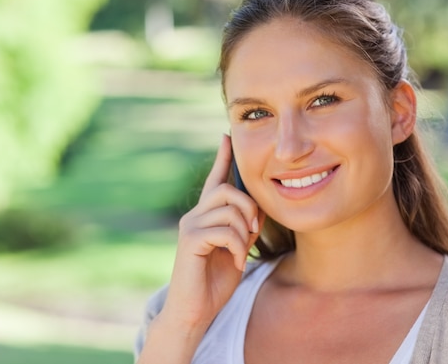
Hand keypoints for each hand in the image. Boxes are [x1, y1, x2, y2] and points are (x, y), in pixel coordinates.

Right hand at [161, 134, 263, 330]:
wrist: (194, 310)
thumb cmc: (215, 281)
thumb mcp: (237, 249)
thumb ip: (244, 227)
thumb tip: (257, 209)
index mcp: (206, 216)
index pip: (215, 180)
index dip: (221, 158)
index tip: (226, 136)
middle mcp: (194, 216)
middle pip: (227, 190)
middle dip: (249, 208)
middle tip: (254, 232)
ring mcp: (190, 227)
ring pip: (228, 210)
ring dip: (244, 233)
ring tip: (241, 253)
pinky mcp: (190, 241)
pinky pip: (223, 231)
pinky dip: (237, 247)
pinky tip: (235, 262)